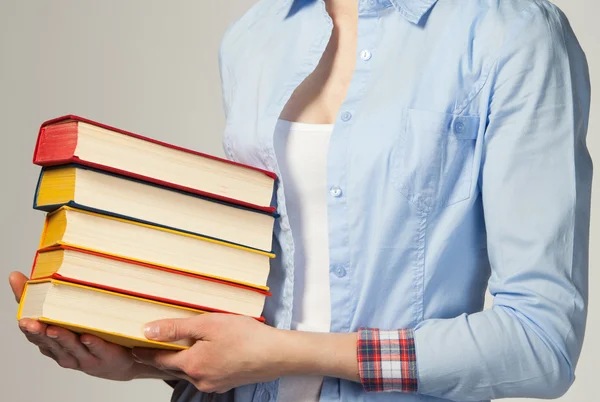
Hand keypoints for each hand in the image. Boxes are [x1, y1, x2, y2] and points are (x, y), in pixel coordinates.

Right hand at [10, 271, 173, 380]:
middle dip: (38, 333)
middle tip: (29, 322)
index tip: (22, 318)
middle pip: (49, 342)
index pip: (36, 334)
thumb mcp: (64, 314)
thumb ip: (42, 297)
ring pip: (70, 347)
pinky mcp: (106, 357)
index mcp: (53, 341)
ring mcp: (85, 356)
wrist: (125, 359)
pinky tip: (87, 336)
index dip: (28, 326)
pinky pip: (98, 349)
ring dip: (61, 338)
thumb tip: (14, 275)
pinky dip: (92, 343)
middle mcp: (66, 351)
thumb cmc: (89, 334)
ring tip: (53, 328)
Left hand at [132, 314, 284, 392]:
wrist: (278, 354)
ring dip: (183, 358)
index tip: (132, 348)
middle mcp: (200, 379)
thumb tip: (148, 332)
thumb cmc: (247, 337)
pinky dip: (200, 362)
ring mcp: (214, 383)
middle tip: (152, 343)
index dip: (144, 353)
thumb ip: (176, 328)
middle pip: (174, 367)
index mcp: (192, 365)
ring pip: (190, 370)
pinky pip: (205, 372)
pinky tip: (207, 351)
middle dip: (163, 355)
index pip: (159, 360)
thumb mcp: (208, 324)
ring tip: (180, 344)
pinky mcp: (226, 382)